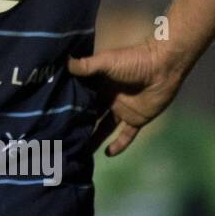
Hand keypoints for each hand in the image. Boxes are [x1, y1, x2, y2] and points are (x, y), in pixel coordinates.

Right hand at [68, 41, 186, 156]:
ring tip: (80, 151)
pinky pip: (126, 136)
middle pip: (90, 115)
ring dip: (94, 139)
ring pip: (105, 128)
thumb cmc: (133, 61)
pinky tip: (108, 154)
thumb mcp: (105, 62)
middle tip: (61, 138)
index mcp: (99, 85)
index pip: (80, 98)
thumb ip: (85, 66)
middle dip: (78, 125)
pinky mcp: (136, 120)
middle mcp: (107, 99)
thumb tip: (61, 62)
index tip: (52, 116)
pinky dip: (119, 145)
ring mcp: (122, 111)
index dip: (68, 106)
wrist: (162, 67)